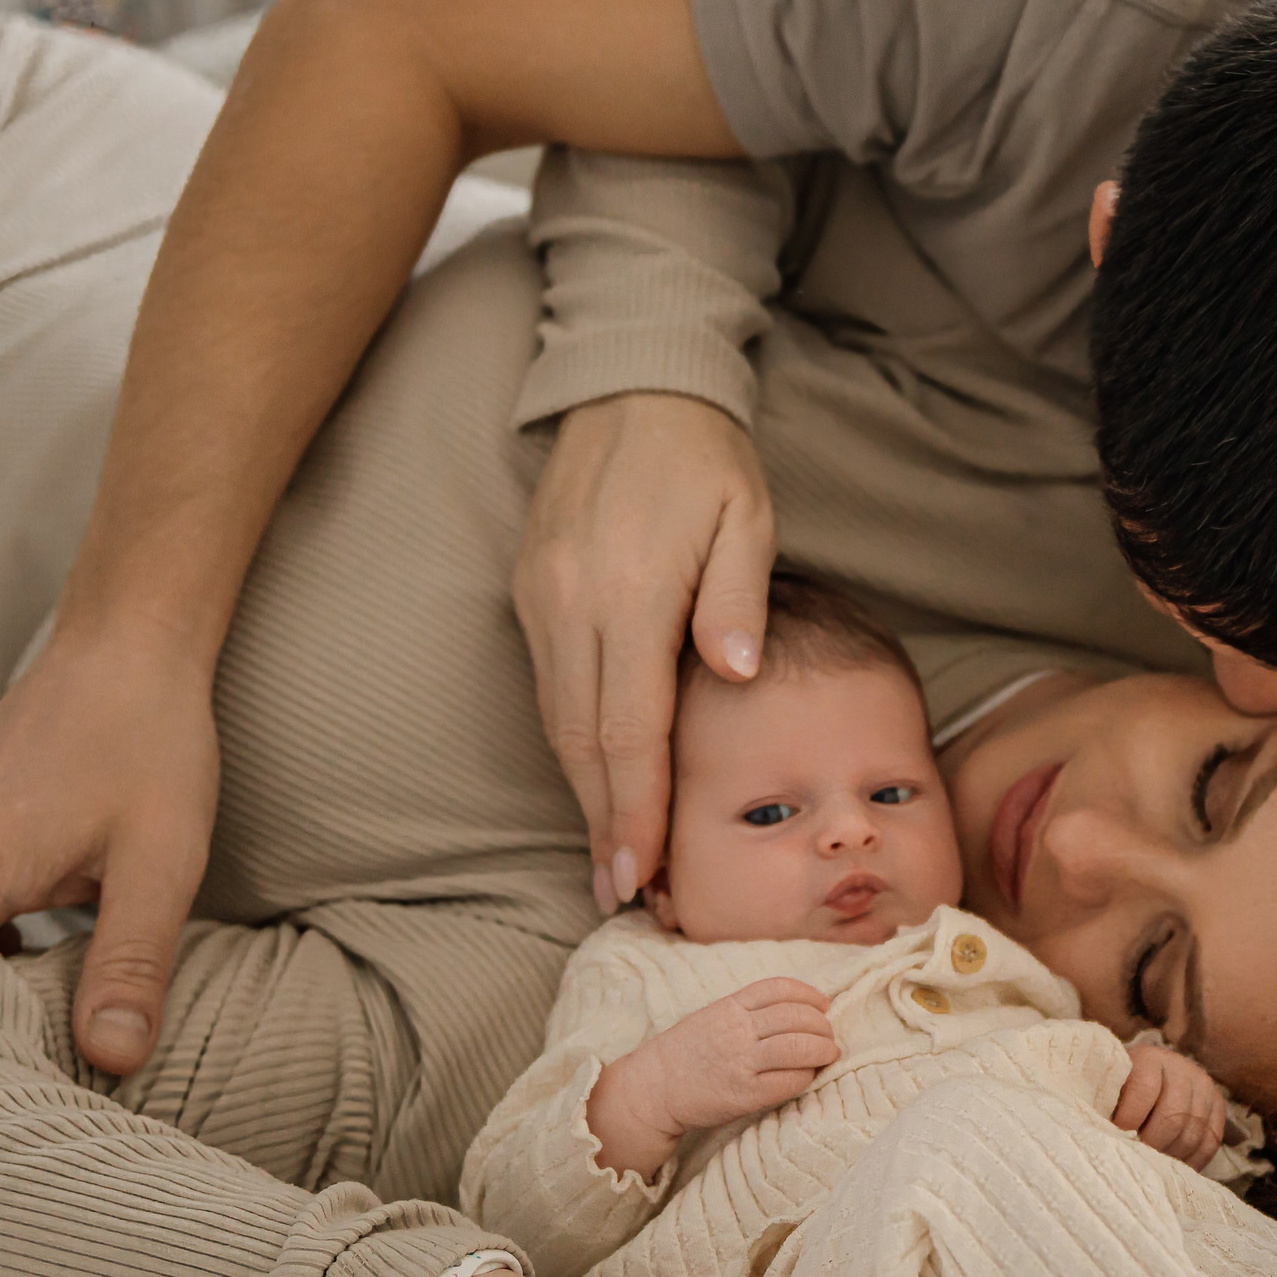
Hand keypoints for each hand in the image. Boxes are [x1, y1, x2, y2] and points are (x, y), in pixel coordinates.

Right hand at [514, 391, 773, 913]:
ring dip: (582, 791)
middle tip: (622, 891)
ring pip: (555, 719)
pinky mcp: (528, 589)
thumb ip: (739, 599)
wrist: (631, 385)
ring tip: (610, 854)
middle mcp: (571, 602)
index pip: (629, 728)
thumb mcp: (747, 516)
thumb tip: (735, 678)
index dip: (636, 808)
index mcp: (629, 591)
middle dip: (602, 823)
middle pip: (581, 741)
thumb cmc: (706, 457)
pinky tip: (594, 777)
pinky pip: (548, 684)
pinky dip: (570, 742)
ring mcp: (542, 597)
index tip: (642, 871)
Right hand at [587, 978, 838, 1174]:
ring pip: (798, 1047)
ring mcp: (741, 1062)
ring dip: (822, 1049)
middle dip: (821, 1025)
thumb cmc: (686, 1052)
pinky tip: (809, 1076)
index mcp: (730, 1007)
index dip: (808, 994)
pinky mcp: (744, 1094)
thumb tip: (792, 1010)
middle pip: (795, 1017)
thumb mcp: (712, 1016)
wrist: (655, 1087)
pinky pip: (788, 1081)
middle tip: (828, 1034)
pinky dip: (806, 1077)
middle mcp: (738, 1030)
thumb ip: (745, 1010)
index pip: (779, 989)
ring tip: (829, 1053)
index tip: (823, 1003)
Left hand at [1112, 1042, 1230, 1170]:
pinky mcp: (1218, 1104)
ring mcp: (1203, 1086)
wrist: (1150, 1072)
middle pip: (1174, 1116)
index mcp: (1149, 1058)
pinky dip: (1193, 1161)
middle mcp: (1181, 1068)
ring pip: (1193, 1132)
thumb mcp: (1111, 1086)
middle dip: (1153, 1144)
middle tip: (1138, 1159)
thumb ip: (1106, 1105)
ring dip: (1172, 1155)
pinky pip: (1211, 1141)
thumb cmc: (1122, 1086)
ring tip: (1154, 1165)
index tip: (1117, 1137)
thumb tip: (1106, 1136)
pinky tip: (1175, 1167)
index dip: (1130, 1118)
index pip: (1145, 1089)